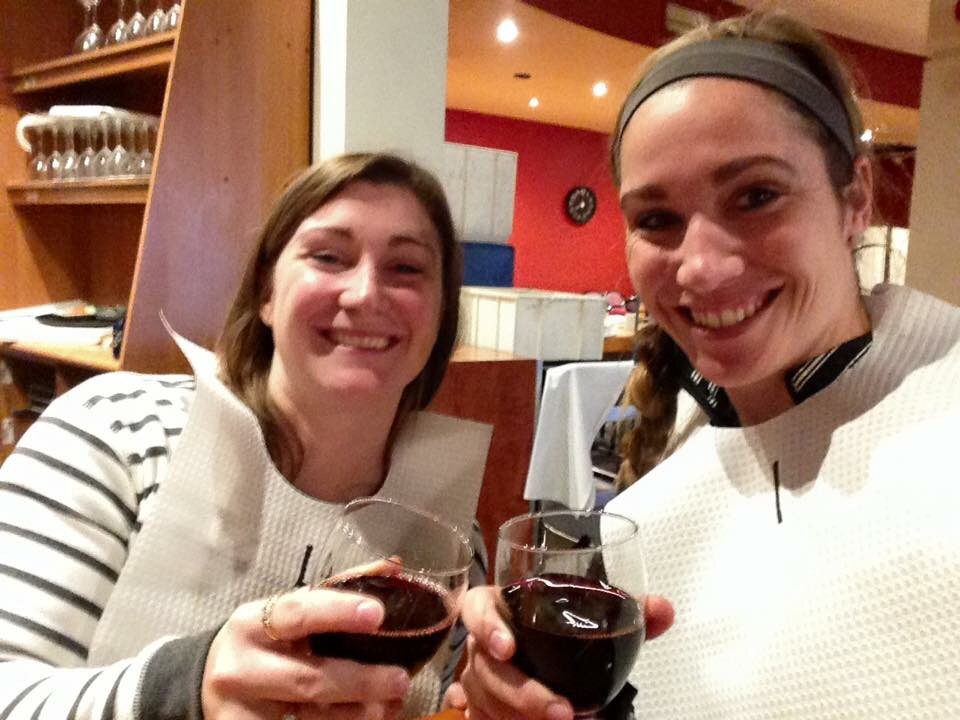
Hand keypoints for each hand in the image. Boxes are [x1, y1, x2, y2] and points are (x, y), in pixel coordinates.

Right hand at [202, 586, 410, 719]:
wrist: (210, 685)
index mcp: (252, 622)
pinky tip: (371, 716)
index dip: (337, 612)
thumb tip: (392, 565)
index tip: (377, 613)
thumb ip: (336, 591)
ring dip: (359, 711)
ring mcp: (242, 708)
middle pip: (308, 678)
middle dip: (360, 680)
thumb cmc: (262, 642)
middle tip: (401, 678)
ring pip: (310, 715)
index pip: (296, 613)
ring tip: (394, 702)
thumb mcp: (286, 614)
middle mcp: (242, 666)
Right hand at [445, 586, 673, 719]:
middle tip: (561, 712)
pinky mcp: (481, 706)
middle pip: (486, 667)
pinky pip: (483, 718)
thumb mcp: (591, 619)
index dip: (486, 626)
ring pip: (485, 700)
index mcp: (503, 608)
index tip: (508, 648)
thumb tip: (663, 610)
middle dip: (522, 693)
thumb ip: (628, 613)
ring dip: (518, 716)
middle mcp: (483, 643)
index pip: (476, 608)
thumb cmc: (559, 630)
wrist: (544, 654)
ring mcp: (479, 678)